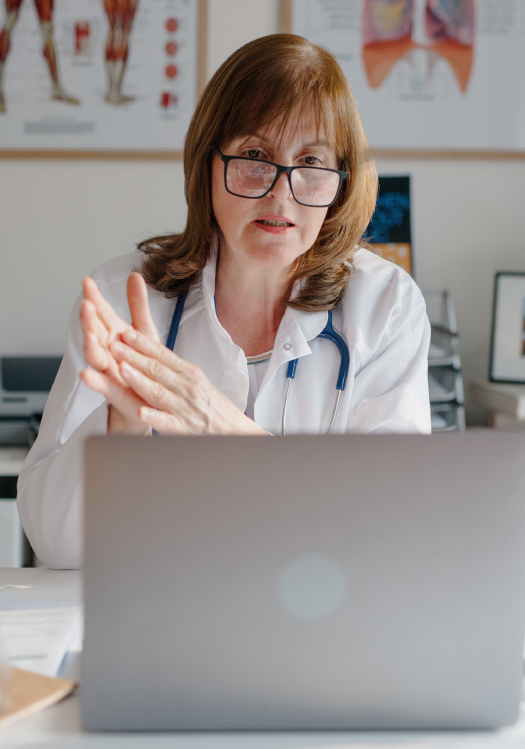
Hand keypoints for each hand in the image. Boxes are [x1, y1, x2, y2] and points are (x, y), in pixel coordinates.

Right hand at [79, 273, 159, 433]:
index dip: (94, 298)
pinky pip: (101, 385)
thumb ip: (137, 305)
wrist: (149, 398)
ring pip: (95, 357)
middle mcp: (107, 351)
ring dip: (90, 347)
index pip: (102, 312)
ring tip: (89, 335)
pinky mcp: (113, 392)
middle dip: (89, 319)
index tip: (87, 281)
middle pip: (95, 332)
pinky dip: (93, 381)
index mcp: (114, 334)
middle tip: (87, 305)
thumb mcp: (144, 330)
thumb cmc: (143, 363)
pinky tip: (86, 374)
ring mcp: (108, 371)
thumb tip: (134, 275)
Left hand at [109, 327, 266, 435]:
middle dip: (133, 357)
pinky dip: (155, 418)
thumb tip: (150, 351)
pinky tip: (141, 413)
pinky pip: (168, 423)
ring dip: (140, 380)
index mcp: (189, 373)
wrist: (235, 429)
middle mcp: (187, 387)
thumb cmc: (213, 405)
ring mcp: (186, 408)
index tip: (126, 333)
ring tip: (122, 370)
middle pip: (157, 370)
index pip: (163, 354)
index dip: (143, 343)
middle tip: (114, 346)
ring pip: (159, 392)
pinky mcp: (186, 428)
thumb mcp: (196, 380)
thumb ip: (173, 368)